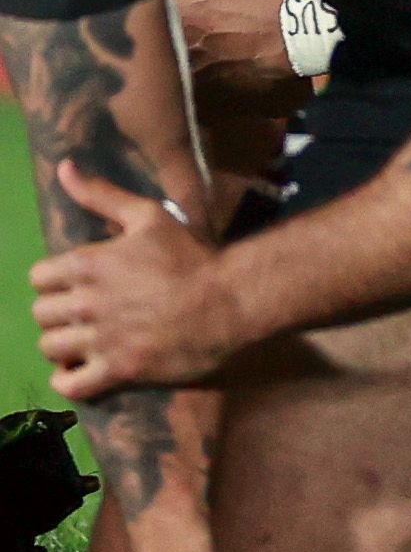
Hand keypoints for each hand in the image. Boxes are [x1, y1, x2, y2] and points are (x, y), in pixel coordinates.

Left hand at [32, 161, 233, 395]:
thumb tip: (64, 166)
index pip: (39, 278)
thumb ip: (101, 194)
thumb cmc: (190, 256)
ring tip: (86, 340)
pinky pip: (69, 385)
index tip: (80, 283)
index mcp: (88, 264)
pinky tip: (85, 369)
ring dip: (65, 344)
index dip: (58, 280)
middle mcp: (85, 303)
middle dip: (60, 312)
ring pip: (51, 348)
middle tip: (87, 311)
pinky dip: (69, 380)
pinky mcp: (116, 370)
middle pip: (42, 314)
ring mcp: (99, 340)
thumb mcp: (149, 216)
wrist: (230, 300)